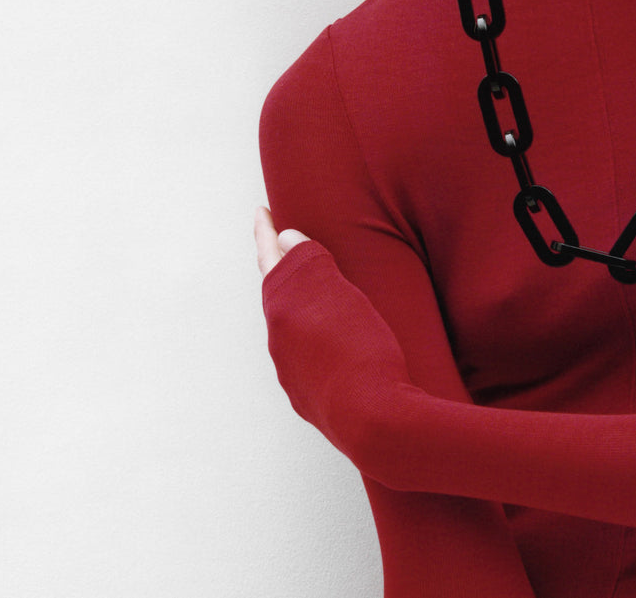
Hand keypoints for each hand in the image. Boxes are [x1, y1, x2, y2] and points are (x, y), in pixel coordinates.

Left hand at [256, 206, 419, 486]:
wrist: (375, 424)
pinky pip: (307, 355)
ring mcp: (293, 374)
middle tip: (289, 243)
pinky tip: (335, 339)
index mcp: (283, 311)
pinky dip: (315, 336)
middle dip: (283, 268)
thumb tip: (284, 238)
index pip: (271, 259)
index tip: (260, 211)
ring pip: (291, 328)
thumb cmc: (363, 353)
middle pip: (278, 294)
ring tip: (319, 292)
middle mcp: (279, 343)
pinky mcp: (311, 397)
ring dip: (301, 305)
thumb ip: (309, 263)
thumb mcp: (342, 296)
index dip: (266, 232)